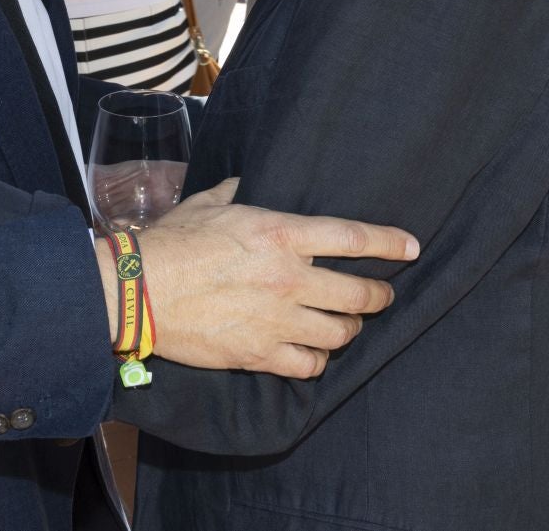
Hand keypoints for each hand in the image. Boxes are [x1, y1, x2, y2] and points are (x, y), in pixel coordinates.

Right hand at [109, 178, 415, 379]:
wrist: (138, 290)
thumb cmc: (169, 242)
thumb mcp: (208, 203)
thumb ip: (239, 192)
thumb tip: (250, 183)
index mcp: (280, 233)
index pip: (353, 237)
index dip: (389, 243)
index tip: (411, 247)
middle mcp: (289, 278)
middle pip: (360, 294)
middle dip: (379, 296)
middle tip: (380, 296)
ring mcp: (277, 319)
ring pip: (341, 333)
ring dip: (350, 329)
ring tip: (347, 325)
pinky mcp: (260, 354)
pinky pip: (309, 365)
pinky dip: (317, 361)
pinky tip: (313, 354)